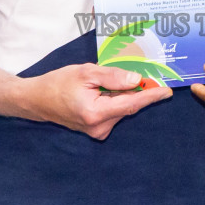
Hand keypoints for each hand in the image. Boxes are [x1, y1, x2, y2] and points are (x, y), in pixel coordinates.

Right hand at [21, 63, 172, 139]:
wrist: (37, 100)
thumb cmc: (58, 83)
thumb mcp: (85, 72)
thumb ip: (112, 76)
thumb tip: (136, 80)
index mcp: (95, 113)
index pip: (131, 104)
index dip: (151, 96)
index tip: (167, 91)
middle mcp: (99, 127)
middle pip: (127, 105)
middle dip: (137, 90)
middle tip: (145, 74)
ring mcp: (97, 131)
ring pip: (121, 108)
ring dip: (123, 94)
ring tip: (107, 81)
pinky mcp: (96, 130)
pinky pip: (113, 111)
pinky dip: (115, 99)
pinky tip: (104, 90)